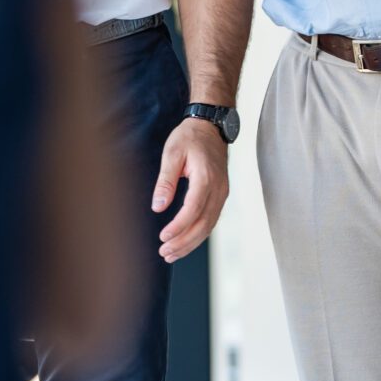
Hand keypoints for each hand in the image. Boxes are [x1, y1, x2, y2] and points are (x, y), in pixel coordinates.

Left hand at [150, 115, 231, 264]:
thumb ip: (165, 181)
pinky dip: (198, 234)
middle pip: (203, 224)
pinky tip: (184, 242)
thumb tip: (158, 207)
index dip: (178, 227)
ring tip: (171, 254)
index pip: (193, 210)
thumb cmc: (189, 137)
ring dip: (191, 243)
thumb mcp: (172, 153)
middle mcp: (218, 189)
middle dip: (184, 242)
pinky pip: (211, 220)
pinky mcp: (220, 196)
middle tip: (164, 253)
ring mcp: (222, 193)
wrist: (210, 126)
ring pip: (209, 226)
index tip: (163, 237)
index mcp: (206, 178)